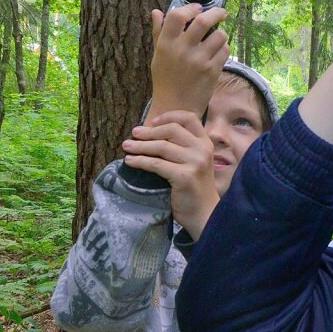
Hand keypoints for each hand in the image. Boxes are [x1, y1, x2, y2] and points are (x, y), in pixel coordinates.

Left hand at [122, 110, 218, 237]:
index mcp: (206, 143)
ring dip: (140, 145)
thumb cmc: (195, 190)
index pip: (189, 118)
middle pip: (171, 130)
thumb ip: (183, 149)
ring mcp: (195, 163)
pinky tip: (130, 161)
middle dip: (149, 131)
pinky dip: (140, 161)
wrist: (205, 215)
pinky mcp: (184, 176)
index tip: (153, 121)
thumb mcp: (195, 163)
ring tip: (127, 146)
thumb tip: (151, 134)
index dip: (169, 116)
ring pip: (162, 146)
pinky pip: (156, 164)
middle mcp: (202, 150)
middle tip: (133, 134)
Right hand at [146, 3, 229, 123]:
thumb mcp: (158, 55)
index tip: (198, 7)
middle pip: (203, 21)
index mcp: (166, 44)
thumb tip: (157, 12)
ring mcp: (198, 61)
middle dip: (216, 13)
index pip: (178, 15)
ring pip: (219, 35)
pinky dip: (224, 48)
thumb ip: (158, 32)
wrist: (175, 107)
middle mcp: (182, 50)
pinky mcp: (212, 71)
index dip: (190, 7)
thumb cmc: (165, 80)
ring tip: (217, 39)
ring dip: (221, 34)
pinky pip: (225, 51)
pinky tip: (217, 53)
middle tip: (221, 13)